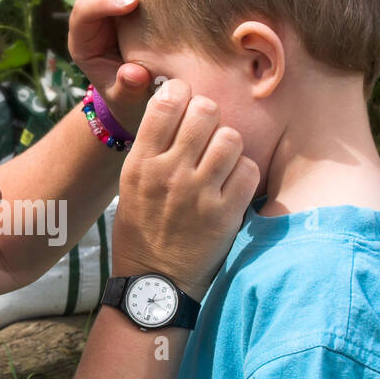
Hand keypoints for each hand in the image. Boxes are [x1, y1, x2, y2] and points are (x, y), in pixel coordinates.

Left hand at [67, 0, 151, 134]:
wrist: (136, 97)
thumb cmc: (130, 99)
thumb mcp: (128, 101)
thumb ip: (128, 89)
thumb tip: (134, 73)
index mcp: (83, 42)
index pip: (83, 12)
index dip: (104, 3)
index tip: (133, 3)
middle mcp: (89, 18)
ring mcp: (105, 3)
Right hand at [110, 79, 258, 300]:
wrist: (154, 283)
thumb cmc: (143, 230)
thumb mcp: (131, 185)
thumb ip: (153, 147)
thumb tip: (178, 104)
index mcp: (141, 162)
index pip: (168, 101)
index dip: (183, 95)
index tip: (186, 106)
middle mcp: (169, 173)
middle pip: (205, 110)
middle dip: (210, 118)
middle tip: (207, 136)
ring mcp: (198, 193)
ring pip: (231, 137)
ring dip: (230, 146)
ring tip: (222, 162)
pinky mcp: (224, 214)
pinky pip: (248, 170)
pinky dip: (244, 174)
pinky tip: (232, 186)